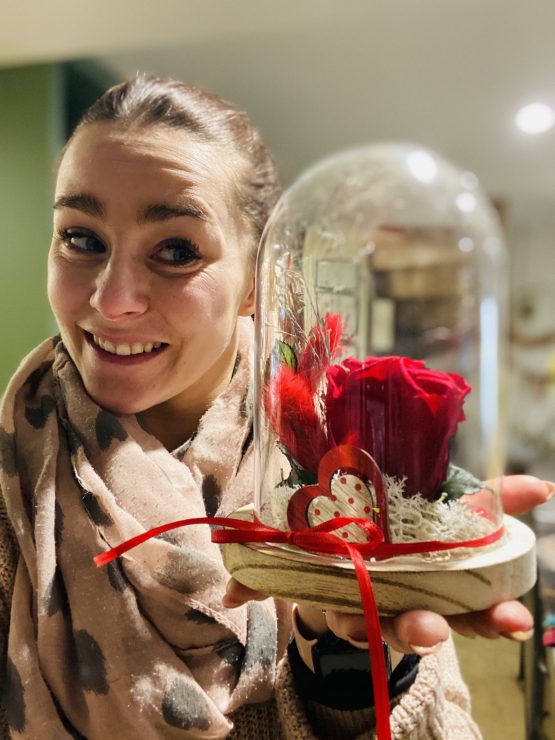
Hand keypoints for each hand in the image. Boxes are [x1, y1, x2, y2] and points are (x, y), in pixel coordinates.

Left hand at [223, 475, 552, 654]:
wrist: (346, 541)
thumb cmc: (401, 529)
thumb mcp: (445, 511)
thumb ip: (490, 500)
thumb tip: (545, 486)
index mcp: (430, 585)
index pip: (468, 609)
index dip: (492, 617)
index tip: (514, 620)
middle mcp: (392, 601)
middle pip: (416, 626)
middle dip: (428, 632)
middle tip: (433, 630)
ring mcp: (347, 598)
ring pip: (355, 620)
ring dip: (346, 616)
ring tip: (350, 617)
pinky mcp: (305, 585)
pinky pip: (275, 586)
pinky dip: (253, 584)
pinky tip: (235, 588)